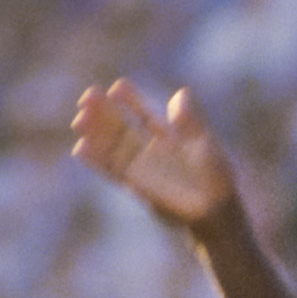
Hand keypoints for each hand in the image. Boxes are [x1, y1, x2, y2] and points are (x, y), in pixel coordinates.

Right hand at [70, 77, 235, 227]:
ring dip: (95, 133)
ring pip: (112, 146)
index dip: (131, 100)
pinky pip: (112, 170)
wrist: (217, 211)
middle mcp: (150, 150)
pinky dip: (96, 160)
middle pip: (121, 127)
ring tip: (79, 119)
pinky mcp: (136, 185)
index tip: (118, 86)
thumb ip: (191, 118)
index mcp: (167, 136)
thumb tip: (180, 92)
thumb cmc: (217, 177)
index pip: (144, 113)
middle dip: (104, 113)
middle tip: (87, 97)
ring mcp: (141, 167)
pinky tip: (80, 148)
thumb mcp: (205, 141)